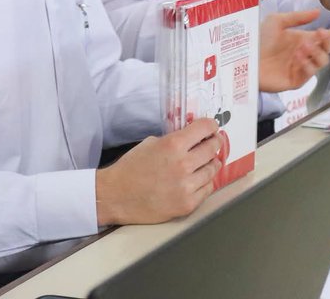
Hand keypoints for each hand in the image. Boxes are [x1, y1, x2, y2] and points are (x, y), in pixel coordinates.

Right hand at [95, 118, 221, 225]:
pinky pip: (208, 189)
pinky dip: (205, 182)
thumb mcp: (151, 143)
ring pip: (213, 169)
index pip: (206, 127)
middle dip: (214, 142)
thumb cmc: (131, 168)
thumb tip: (194, 137)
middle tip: (212, 143)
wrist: (115, 196)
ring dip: (211, 163)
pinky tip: (198, 179)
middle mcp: (183, 164)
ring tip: (205, 162)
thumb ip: (175, 139)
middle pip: (213, 148)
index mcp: (173, 144)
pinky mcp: (187, 204)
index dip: (210, 126)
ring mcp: (187, 186)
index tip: (211, 128)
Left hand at [259, 9, 329, 90]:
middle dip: (327, 41)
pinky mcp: (295, 80)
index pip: (327, 37)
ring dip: (317, 53)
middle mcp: (305, 53)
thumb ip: (299, 17)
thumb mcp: (277, 21)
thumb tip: (318, 13)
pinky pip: (310, 73)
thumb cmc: (259, 39)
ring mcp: (301, 67)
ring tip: (303, 48)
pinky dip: (308, 64)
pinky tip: (298, 58)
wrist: (245, 58)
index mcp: (303, 39)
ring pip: (323, 62)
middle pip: (328, 49)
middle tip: (318, 34)